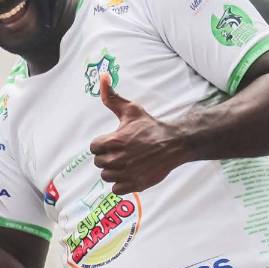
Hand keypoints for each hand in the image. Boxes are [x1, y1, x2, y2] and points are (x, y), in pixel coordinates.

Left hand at [89, 74, 186, 194]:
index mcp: (115, 141)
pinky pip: (116, 189)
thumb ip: (113, 97)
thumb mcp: (131, 110)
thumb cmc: (150, 127)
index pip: (93, 147)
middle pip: (99, 162)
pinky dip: (120, 183)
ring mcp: (127, 173)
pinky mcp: (135, 184)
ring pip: (106, 176)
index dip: (101, 144)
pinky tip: (129, 173)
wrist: (174, 143)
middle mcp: (119, 159)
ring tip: (125, 162)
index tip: (112, 142)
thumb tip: (102, 78)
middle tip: (120, 151)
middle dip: (107, 157)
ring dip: (112, 170)